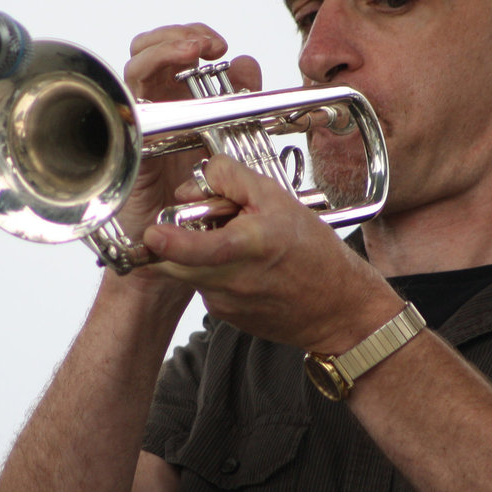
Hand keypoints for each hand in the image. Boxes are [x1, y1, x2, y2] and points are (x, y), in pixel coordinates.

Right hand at [116, 24, 261, 247]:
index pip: (178, 54)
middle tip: (209, 45)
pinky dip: (146, 68)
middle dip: (181, 35)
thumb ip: (237, 103)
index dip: (196, 39)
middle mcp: (156, 105)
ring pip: (138, 62)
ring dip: (166, 46)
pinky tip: (169, 71)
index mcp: (179, 102)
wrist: (179, 236)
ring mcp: (140, 116)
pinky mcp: (129, 130)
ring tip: (194, 50)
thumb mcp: (227, 139)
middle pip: (153, 49)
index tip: (222, 48)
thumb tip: (245, 63)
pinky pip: (127, 89)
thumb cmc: (197, 194)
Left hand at [140, 155, 402, 350]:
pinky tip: (248, 266)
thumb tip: (202, 175)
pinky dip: (217, 271)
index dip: (164, 240)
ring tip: (239, 244)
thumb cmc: (315, 254)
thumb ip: (233, 179)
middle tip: (210, 223)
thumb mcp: (280, 198)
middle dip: (179, 237)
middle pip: (174, 259)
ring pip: (191, 271)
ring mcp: (225, 303)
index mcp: (245, 247)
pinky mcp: (226, 317)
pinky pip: (207, 286)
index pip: (188, 248)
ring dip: (201, 253)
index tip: (153, 231)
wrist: (338, 309)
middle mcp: (229, 280)